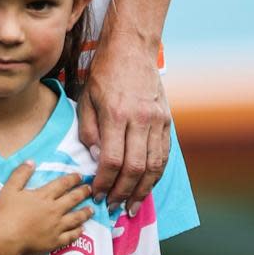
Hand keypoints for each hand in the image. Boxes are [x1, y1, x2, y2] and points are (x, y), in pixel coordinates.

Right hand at [0, 162, 92, 254]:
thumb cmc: (6, 212)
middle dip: (83, 193)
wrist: (5, 237)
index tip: (80, 176)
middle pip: (73, 199)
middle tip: (90, 189)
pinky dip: (78, 232)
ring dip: (85, 213)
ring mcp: (56, 226)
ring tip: (92, 210)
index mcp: (44, 196)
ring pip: (76, 218)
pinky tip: (82, 230)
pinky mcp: (55, 241)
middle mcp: (54, 209)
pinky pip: (70, 236)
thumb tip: (31, 162)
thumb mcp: (10, 188)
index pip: (62, 184)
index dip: (72, 179)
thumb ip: (21, 174)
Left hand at [79, 39, 170, 210]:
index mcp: (116, 114)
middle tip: (113, 206)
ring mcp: (157, 120)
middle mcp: (140, 119)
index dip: (104, 182)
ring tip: (131, 205)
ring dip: (142, 189)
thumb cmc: (105, 73)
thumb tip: (95, 159)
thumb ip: (89, 130)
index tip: (97, 193)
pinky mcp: (167, 120)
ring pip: (153, 165)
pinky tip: (146, 185)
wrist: (133, 48)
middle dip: (123, 192)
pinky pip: (163, 154)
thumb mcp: (86, 98)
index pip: (111, 159)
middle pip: (135, 168)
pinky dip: (156, 174)